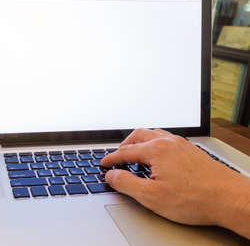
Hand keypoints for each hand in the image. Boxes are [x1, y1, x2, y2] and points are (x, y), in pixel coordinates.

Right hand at [101, 128, 249, 237]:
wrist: (230, 199)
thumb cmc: (195, 199)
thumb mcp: (152, 196)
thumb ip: (126, 184)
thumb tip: (111, 175)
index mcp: (156, 150)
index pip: (126, 151)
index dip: (111, 159)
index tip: (103, 164)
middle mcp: (168, 142)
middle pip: (138, 136)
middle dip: (124, 145)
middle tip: (116, 157)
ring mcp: (182, 144)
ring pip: (153, 135)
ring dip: (139, 142)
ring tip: (134, 154)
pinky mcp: (191, 150)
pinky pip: (166, 139)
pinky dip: (153, 144)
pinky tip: (157, 157)